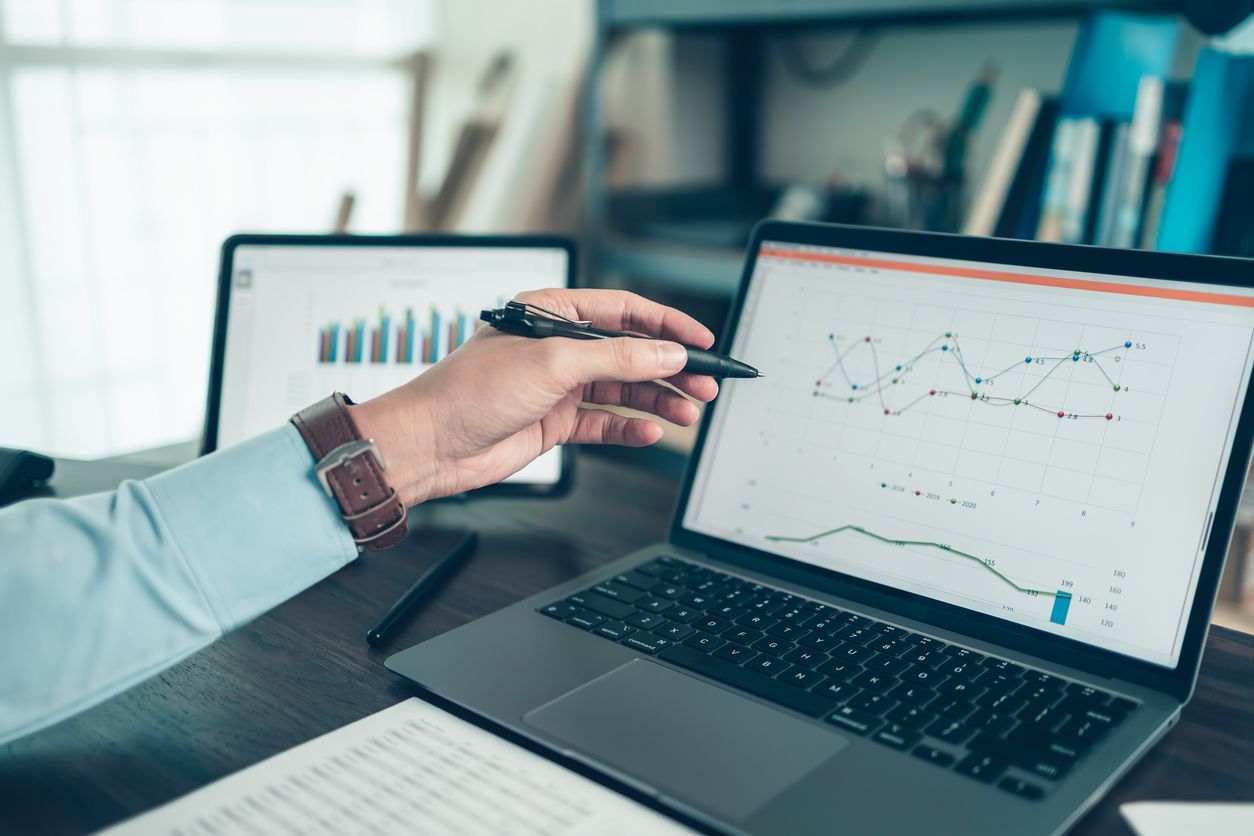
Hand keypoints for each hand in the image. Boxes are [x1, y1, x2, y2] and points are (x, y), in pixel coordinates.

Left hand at [350, 289, 718, 505]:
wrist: (430, 443)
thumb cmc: (469, 392)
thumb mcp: (553, 365)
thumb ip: (616, 359)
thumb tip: (665, 353)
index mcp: (554, 313)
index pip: (625, 311)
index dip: (668, 326)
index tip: (702, 342)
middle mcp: (558, 347)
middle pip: (631, 353)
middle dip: (671, 369)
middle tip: (705, 385)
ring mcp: (557, 385)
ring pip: (623, 389)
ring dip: (657, 400)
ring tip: (688, 412)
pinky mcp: (554, 421)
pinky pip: (605, 421)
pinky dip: (630, 427)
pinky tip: (651, 431)